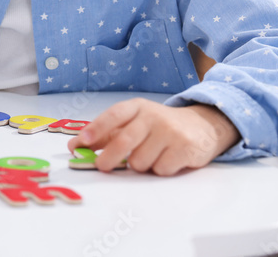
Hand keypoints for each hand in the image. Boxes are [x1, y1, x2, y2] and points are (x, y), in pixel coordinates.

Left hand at [67, 99, 239, 175]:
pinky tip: (167, 159)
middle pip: (124, 141)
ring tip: (150, 156)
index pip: (114, 115)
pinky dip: (159, 170)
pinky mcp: (185, 148)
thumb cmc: (159, 127)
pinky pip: (160, 169)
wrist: (202, 126)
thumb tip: (75, 145)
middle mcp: (154, 116)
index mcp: (137, 107)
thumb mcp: (134, 122)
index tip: (80, 142)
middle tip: (101, 166)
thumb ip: (106, 134)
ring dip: (140, 165)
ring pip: (141, 161)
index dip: (96, 129)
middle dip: (108, 158)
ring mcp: (171, 132)